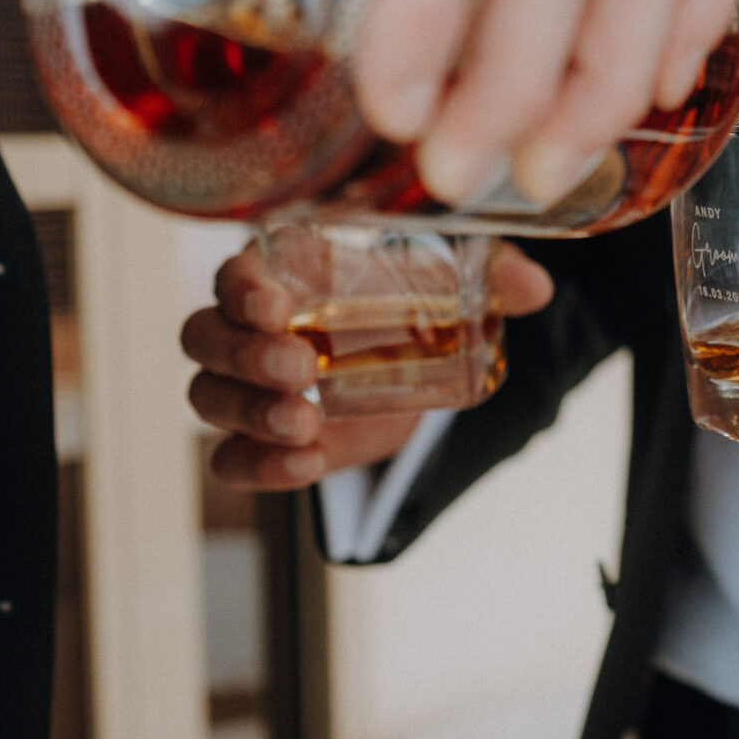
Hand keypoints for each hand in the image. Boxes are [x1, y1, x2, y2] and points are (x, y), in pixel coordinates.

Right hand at [182, 240, 554, 488]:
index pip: (235, 273)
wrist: (425, 361)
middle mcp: (251, 325)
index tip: (274, 304)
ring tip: (305, 422)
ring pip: (209, 397)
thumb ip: (494, 274)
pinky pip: (233, 459)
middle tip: (298, 365)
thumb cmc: (418, 300)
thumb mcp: (459, 279)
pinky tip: (304, 463)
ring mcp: (252, 386)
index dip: (242, 288)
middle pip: (205, 337)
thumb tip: (534, 287)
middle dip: (243, 352)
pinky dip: (259, 467)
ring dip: (249, 412)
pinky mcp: (269, 439)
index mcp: (285, 272)